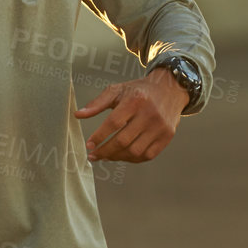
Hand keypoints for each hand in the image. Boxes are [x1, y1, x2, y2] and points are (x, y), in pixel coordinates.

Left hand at [73, 69, 187, 162]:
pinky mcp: (167, 136)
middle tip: (93, 156)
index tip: (89, 145)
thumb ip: (97, 103)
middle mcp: (149, 114)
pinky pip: (147, 155)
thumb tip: (77, 115)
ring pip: (135, 151)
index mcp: (135, 100)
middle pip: (123, 140)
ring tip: (106, 156)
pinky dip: (132, 159)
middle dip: (105, 151)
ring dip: (117, 157)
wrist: (169, 89)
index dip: (99, 136)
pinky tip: (122, 156)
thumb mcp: (117, 90)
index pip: (114, 123)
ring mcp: (160, 127)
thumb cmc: (138, 91)